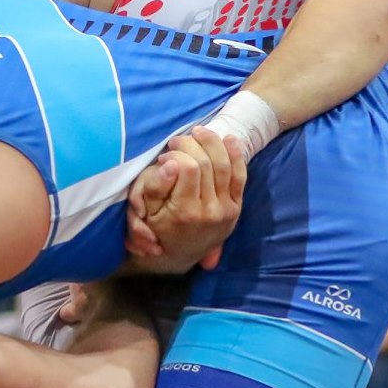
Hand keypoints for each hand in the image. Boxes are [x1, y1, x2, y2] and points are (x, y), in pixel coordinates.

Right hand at [124, 127, 246, 273]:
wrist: (180, 254)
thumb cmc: (158, 230)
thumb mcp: (146, 212)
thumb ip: (155, 187)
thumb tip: (169, 164)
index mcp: (185, 212)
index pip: (187, 168)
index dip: (177, 153)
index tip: (166, 153)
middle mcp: (209, 211)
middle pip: (206, 163)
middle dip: (191, 144)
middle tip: (178, 141)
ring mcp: (226, 209)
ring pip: (224, 165)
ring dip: (212, 142)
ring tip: (198, 133)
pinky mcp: (236, 207)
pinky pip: (240, 175)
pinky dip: (236, 154)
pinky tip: (228, 138)